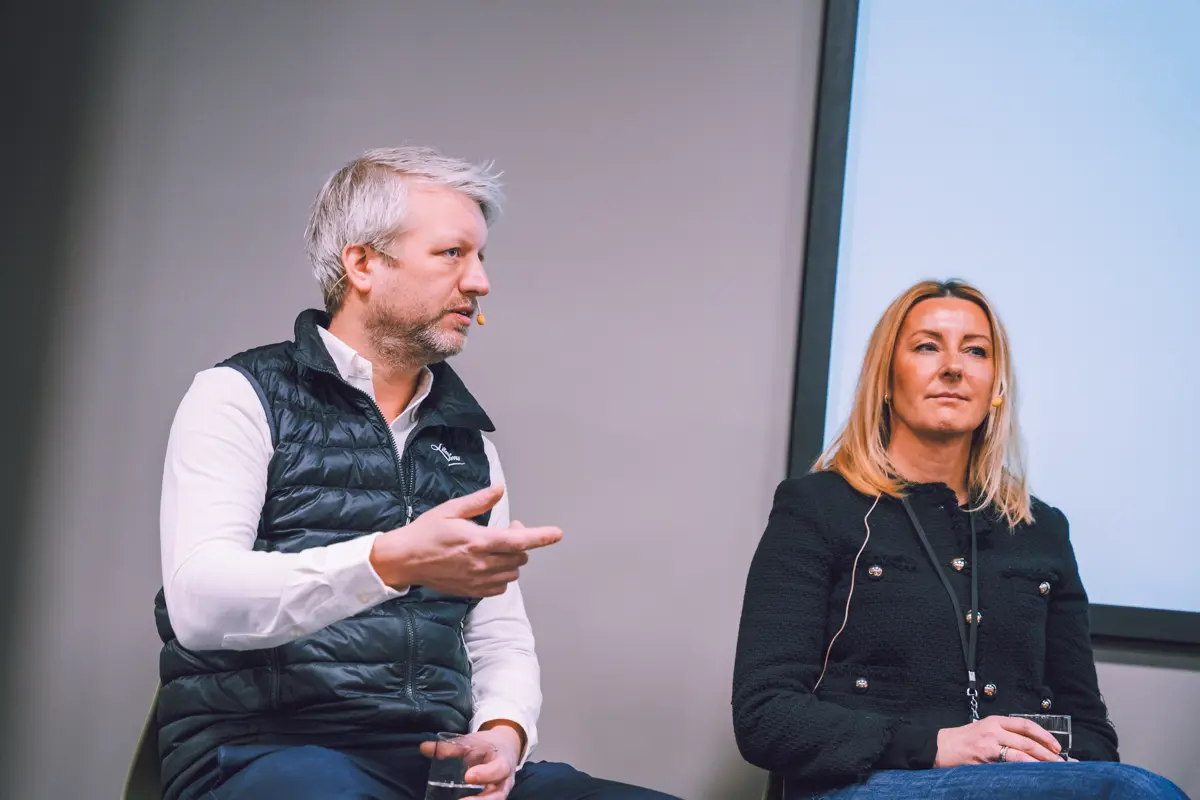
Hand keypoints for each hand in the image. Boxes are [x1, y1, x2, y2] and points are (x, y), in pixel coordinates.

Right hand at [370, 483, 562, 596]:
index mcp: (477, 541)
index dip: (540, 537)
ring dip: (512, 560)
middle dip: (520, 543)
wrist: (404, 560)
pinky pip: (500, 587)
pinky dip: (502, 576)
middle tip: (508, 530)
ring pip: (512, 573)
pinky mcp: (471, 592)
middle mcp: (480, 563)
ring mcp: (476, 580)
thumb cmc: (425, 533)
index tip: (556, 534)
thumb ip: (478, 502)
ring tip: (496, 548)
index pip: (518, 541)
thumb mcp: (450, 510)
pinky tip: (489, 564)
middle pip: (519, 557)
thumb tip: (499, 490)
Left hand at [419, 726, 521, 799]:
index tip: (468, 776)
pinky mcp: (493, 798)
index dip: (485, 774)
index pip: (498, 769)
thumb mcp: (473, 742)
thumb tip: (425, 748)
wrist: (505, 749)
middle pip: (498, 796)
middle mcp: (504, 781)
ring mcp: (500, 793)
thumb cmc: (487, 746)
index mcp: (503, 761)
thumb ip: (450, 746)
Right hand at [934, 716, 1063, 766]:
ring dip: (1040, 765)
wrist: (940, 747)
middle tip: (1063, 764)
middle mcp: (993, 731)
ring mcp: (989, 746)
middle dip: (1049, 755)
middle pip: (1028, 742)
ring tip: (1053, 772)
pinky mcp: (984, 761)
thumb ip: (1005, 733)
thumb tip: (1032, 747)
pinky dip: (1022, 772)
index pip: (1026, 725)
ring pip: (1021, 756)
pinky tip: (1032, 778)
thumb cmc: (963, 740)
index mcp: (995, 721)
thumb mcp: (984, 728)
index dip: (1045, 736)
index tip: (1057, 747)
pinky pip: (1008, 767)